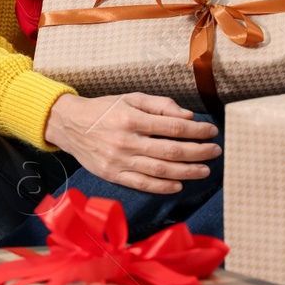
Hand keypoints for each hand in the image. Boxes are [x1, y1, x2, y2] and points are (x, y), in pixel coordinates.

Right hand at [43, 92, 219, 193]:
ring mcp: (119, 160)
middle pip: (171, 150)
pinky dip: (163, 186)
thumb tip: (187, 116)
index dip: (197, 130)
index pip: (174, 126)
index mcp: (132, 118)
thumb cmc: (104, 110)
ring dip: (187, 171)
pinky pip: (142, 184)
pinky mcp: (113, 175)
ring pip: (160, 170)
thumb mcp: (130, 98)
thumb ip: (159, 105)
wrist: (69, 125)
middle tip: (215, 151)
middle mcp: (126, 141)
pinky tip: (179, 183)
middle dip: (198, 152)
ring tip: (204, 170)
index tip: (211, 131)